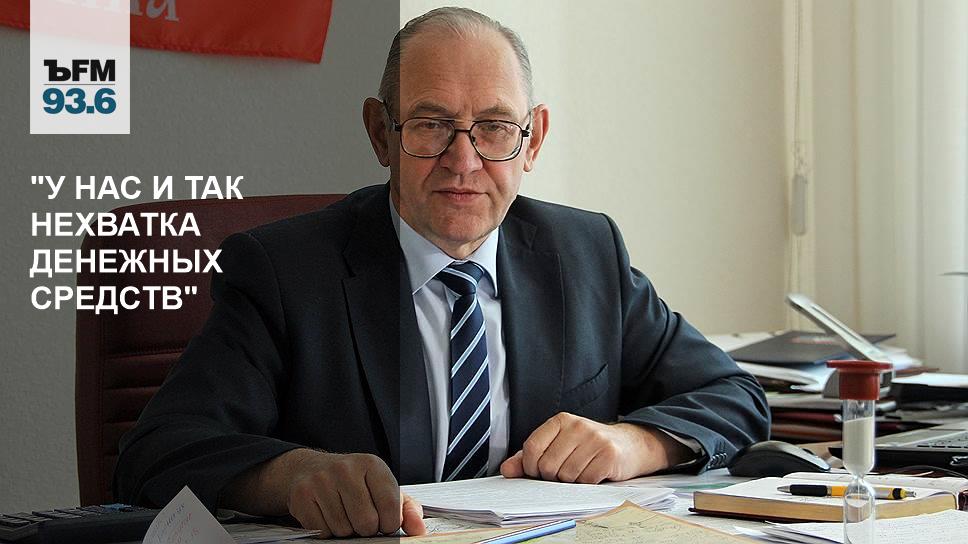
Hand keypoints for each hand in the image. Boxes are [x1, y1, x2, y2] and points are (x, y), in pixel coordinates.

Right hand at [284, 450, 426, 537]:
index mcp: (372, 465)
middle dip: (367, 528)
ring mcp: (322, 481)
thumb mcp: (383, 488)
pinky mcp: (303, 496)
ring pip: (344, 530)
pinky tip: (328, 515)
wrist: (311, 469)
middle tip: (362, 518)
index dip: (390, 523)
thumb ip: (406, 509)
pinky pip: (323, 531)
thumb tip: (419, 530)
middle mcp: (346, 469)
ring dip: (347, 530)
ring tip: (344, 514)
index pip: (391, 507)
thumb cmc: (354, 482)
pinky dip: (328, 530)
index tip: (385, 521)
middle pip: (367, 522)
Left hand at [499, 412, 690, 483]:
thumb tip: (507, 470)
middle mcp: (577, 426)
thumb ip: (530, 457)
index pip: (532, 448)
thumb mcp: (559, 444)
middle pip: (548, 466)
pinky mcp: (609, 455)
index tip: (538, 471)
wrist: (629, 445)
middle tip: (564, 472)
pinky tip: (593, 473)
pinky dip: (586, 484)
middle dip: (552, 477)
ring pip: (566, 476)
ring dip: (571, 481)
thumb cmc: (588, 446)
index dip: (530, 467)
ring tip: (581, 470)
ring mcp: (595, 440)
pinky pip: (585, 481)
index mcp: (561, 421)